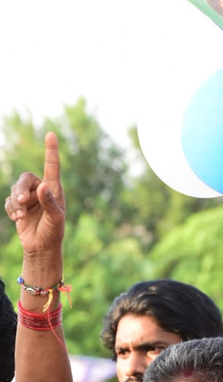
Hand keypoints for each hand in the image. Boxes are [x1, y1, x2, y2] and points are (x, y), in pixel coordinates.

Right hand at [4, 133, 65, 258]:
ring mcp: (28, 198)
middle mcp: (41, 190)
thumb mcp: (55, 218)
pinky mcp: (18, 206)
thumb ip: (49, 202)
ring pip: (15, 189)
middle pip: (25, 178)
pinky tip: (17, 219)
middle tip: (22, 201)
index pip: (52, 166)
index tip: (51, 134)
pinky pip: (8, 201)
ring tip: (20, 215)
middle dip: (20, 189)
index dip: (51, 150)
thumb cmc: (54, 232)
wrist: (42, 246)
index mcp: (54, 189)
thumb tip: (42, 187)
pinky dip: (11, 209)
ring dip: (15, 202)